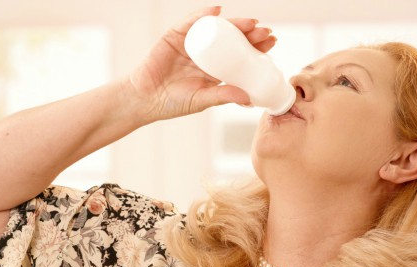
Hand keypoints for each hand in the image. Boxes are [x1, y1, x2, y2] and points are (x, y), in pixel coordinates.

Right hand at [128, 6, 276, 121]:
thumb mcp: (202, 100)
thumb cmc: (173, 103)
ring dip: (234, 23)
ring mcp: (191, 43)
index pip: (240, 54)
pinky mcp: (175, 36)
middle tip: (266, 32)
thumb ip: (223, 96)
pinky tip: (216, 12)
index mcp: (215, 68)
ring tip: (250, 23)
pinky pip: (191, 23)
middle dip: (250, 34)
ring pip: (216, 29)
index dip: (256, 47)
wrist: (145, 99)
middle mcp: (207, 53)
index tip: (272, 43)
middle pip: (232, 39)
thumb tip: (249, 98)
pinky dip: (203, 15)